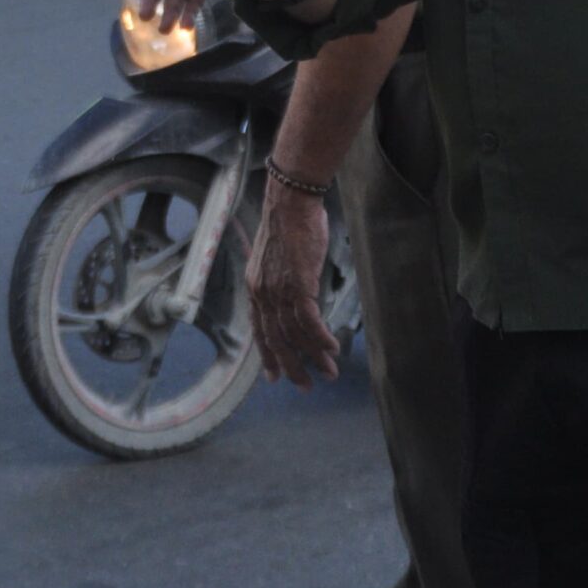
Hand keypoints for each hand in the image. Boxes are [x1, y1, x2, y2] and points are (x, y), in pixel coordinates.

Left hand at [246, 181, 340, 386]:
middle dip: (292, 365)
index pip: (259, 329)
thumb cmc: (289, 225)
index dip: (267, 354)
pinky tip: (332, 348)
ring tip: (329, 371)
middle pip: (276, 339)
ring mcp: (279, 290)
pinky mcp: (298, 285)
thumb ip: (279, 280)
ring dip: (314, 356)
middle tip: (305, 385)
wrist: (290, 202)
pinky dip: (321, 338)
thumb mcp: (276, 258)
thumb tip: (294, 295)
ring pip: (295, 334)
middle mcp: (262, 293)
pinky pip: (309, 321)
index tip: (275, 376)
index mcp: (255, 287)